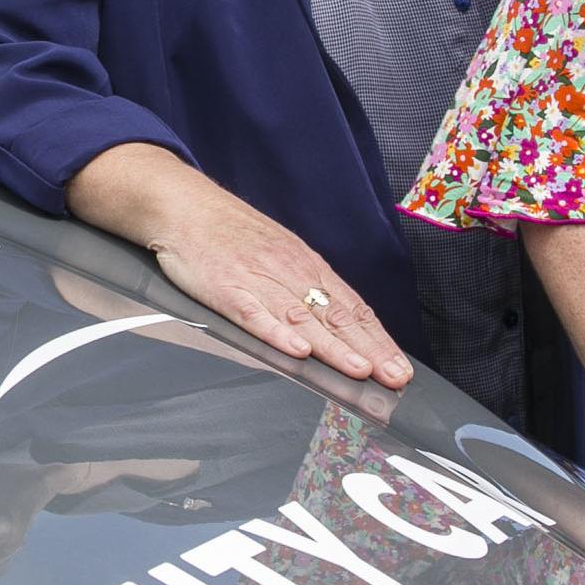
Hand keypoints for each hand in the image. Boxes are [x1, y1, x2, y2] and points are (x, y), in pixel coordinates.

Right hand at [138, 181, 410, 389]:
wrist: (184, 205)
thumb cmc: (231, 233)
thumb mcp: (279, 252)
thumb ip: (305, 286)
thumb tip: (337, 321)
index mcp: (306, 265)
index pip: (352, 307)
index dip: (378, 339)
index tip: (400, 368)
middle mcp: (290, 272)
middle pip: (336, 315)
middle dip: (369, 349)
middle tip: (394, 379)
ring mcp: (259, 280)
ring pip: (303, 318)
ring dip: (334, 347)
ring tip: (359, 370)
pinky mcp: (226, 288)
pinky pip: (256, 314)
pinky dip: (278, 333)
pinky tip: (298, 351)